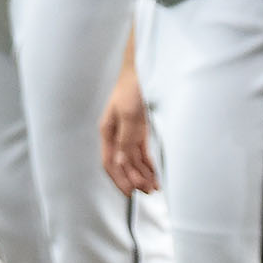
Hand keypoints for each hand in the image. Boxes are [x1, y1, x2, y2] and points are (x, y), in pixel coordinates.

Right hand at [100, 64, 157, 195]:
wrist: (144, 70)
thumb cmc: (132, 88)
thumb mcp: (128, 114)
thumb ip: (126, 139)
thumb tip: (122, 162)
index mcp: (108, 131)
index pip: (110, 162)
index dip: (119, 179)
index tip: (130, 192)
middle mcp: (116, 135)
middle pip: (123, 164)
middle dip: (134, 180)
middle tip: (148, 192)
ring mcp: (128, 133)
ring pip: (133, 160)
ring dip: (143, 174)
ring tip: (154, 187)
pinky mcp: (140, 130)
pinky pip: (142, 152)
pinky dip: (148, 164)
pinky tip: (154, 174)